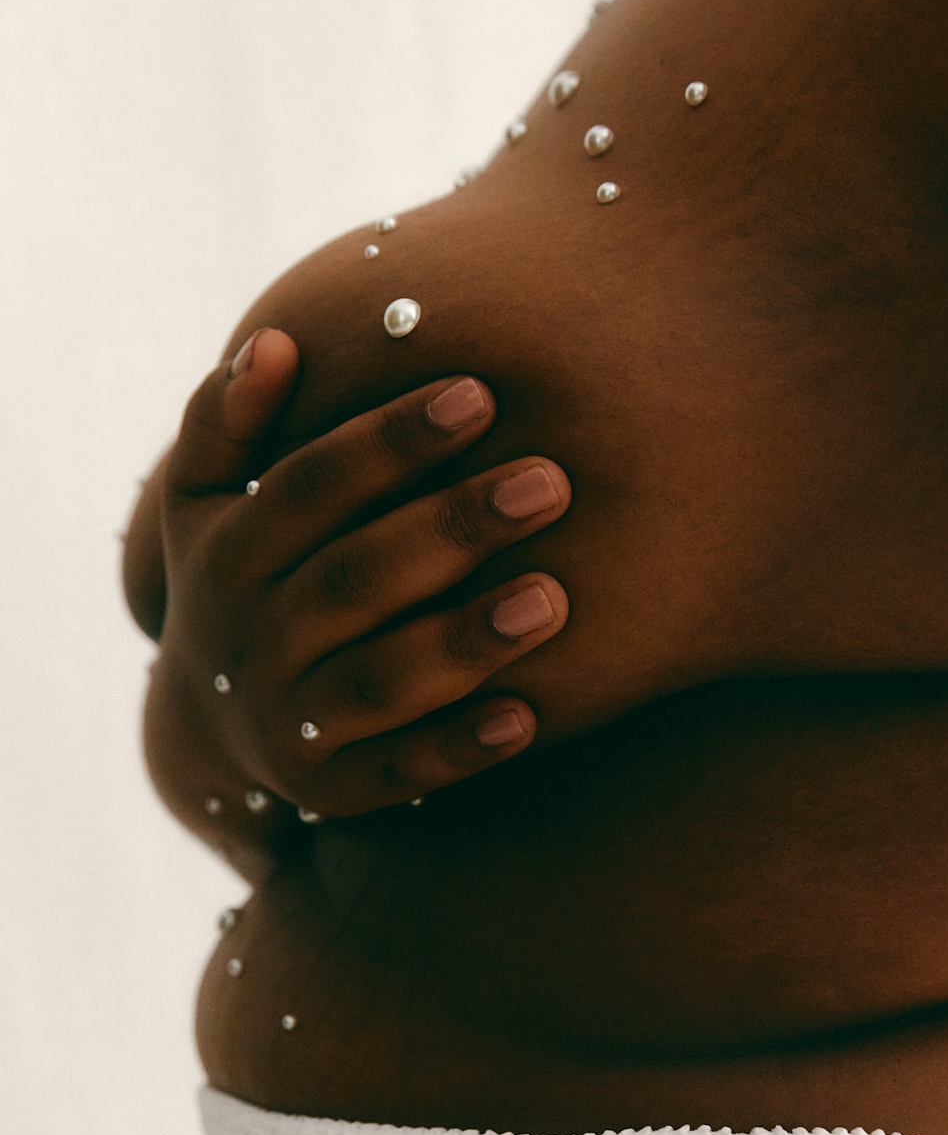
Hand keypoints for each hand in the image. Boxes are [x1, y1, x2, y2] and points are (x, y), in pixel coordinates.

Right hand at [128, 328, 571, 870]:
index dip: (389, 442)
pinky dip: (460, 749)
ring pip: (380, 681)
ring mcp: (291, 724)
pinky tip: (527, 719)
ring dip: (463, 641)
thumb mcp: (208, 502)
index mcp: (225, 555)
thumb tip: (279, 342)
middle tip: (549, 483)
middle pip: (353, 580)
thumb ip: (228, 422)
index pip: (308, 487)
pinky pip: (401, 773)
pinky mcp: (337, 792)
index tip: (479, 394)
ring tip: (553, 599)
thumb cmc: (248, 576)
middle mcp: (252, 641)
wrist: (213, 725)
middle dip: (450, 528)